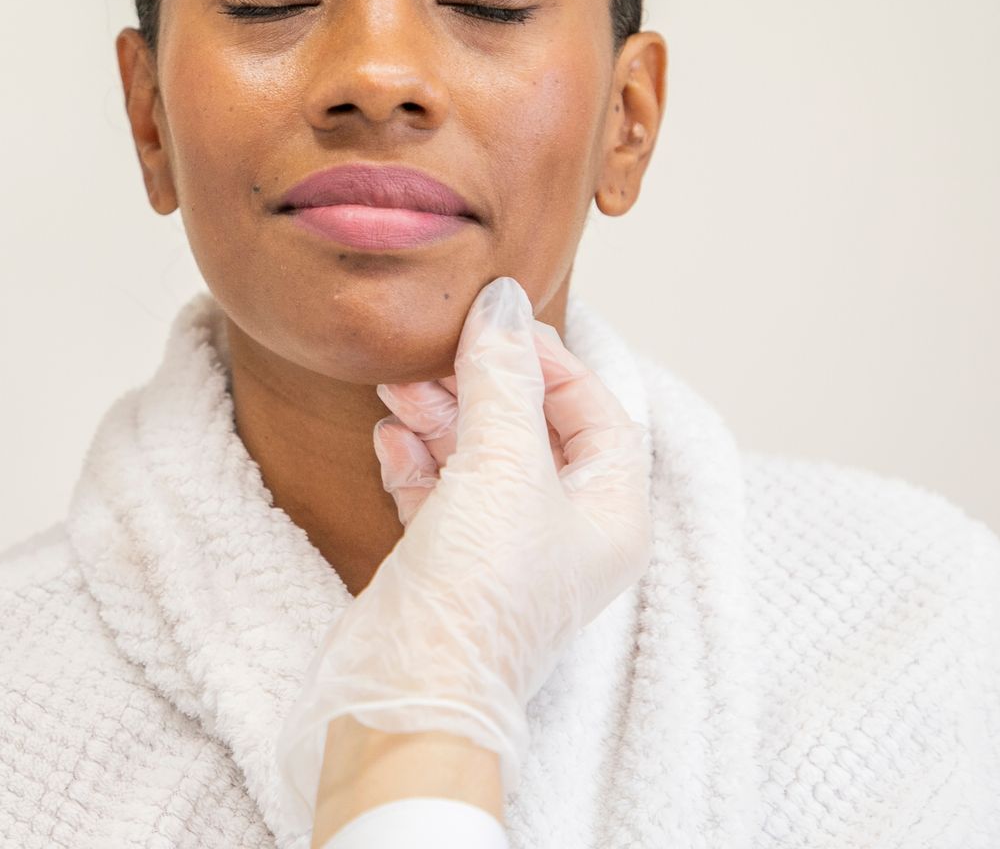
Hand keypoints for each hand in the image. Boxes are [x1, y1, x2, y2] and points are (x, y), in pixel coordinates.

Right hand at [278, 277, 652, 813]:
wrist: (408, 695)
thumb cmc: (479, 592)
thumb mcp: (501, 466)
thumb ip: (502, 378)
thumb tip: (503, 304)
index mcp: (611, 515)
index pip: (596, 412)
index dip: (549, 362)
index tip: (494, 325)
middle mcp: (565, 535)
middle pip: (532, 430)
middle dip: (481, 385)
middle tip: (432, 352)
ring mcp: (505, 554)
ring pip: (479, 458)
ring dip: (439, 416)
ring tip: (397, 388)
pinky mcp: (449, 568)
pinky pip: (439, 495)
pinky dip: (416, 461)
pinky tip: (389, 439)